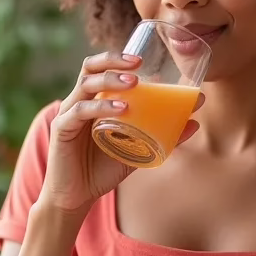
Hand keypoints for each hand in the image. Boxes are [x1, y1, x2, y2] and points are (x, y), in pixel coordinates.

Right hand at [34, 51, 203, 222]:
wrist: (77, 196)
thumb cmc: (103, 168)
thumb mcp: (138, 149)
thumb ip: (162, 135)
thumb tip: (194, 121)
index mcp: (94, 100)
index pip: (101, 68)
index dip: (118, 58)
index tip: (143, 58)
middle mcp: (79, 101)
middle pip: (90, 68)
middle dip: (114, 60)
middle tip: (138, 64)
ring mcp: (69, 114)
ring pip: (86, 84)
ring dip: (110, 79)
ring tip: (134, 83)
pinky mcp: (61, 130)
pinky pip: (79, 111)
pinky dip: (101, 106)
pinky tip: (121, 109)